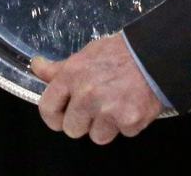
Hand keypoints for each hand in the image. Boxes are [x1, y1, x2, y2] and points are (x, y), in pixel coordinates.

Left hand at [32, 34, 163, 144]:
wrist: (154, 54)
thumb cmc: (119, 53)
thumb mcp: (86, 54)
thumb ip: (60, 68)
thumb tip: (36, 66)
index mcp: (72, 75)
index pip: (47, 108)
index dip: (54, 116)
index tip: (62, 115)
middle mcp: (87, 95)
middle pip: (71, 129)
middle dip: (84, 121)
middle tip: (98, 104)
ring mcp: (107, 111)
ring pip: (96, 136)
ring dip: (106, 125)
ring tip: (117, 103)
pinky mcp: (128, 122)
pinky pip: (121, 134)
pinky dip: (127, 123)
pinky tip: (132, 104)